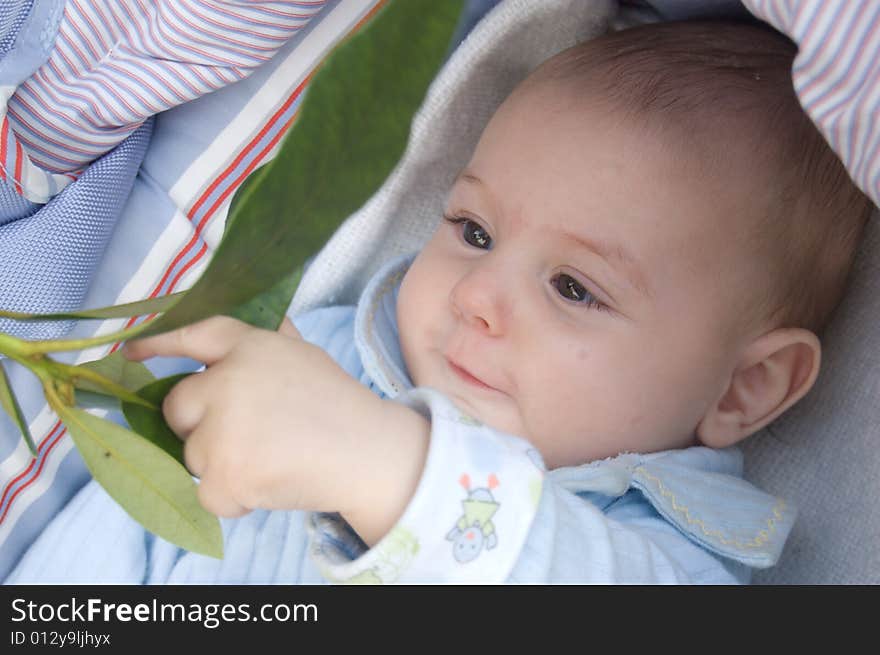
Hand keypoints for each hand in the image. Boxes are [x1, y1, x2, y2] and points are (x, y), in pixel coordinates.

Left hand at [123, 316, 428, 544]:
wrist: (369, 454)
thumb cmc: (339, 405)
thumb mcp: (304, 354)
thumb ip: (265, 340)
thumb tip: (226, 333)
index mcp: (252, 347)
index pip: (194, 335)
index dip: (158, 343)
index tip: (129, 355)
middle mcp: (230, 382)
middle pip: (178, 407)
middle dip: (199, 424)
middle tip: (246, 434)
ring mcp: (224, 430)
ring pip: (191, 455)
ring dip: (220, 463)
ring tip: (270, 459)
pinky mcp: (226, 475)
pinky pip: (205, 493)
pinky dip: (232, 497)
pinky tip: (268, 482)